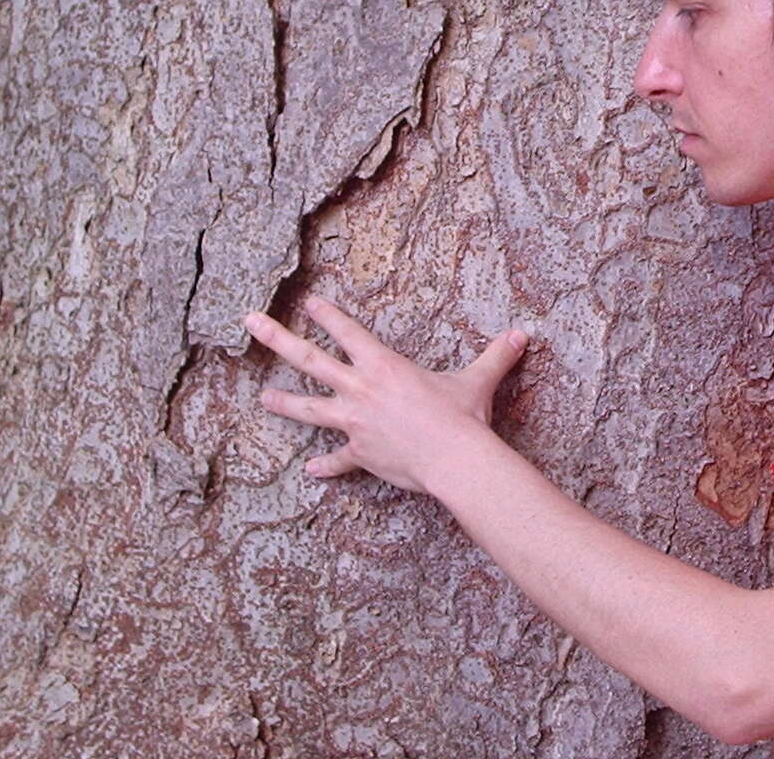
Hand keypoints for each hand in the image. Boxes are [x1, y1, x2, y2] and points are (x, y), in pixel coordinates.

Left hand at [246, 295, 529, 493]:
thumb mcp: (478, 380)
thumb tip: (524, 335)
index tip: (309, 302)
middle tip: (250, 323)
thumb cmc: (462, 416)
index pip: (347, 331)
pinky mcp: (359, 454)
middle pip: (308, 360)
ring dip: (284, 402)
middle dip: (276, 338)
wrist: (454, 459)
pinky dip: (327, 466)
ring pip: (308, 409)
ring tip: (262, 397)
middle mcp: (360, 390)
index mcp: (383, 366)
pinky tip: (311, 471)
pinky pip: (339, 460)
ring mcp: (354, 424)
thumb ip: (496, 356)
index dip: (328, 314)